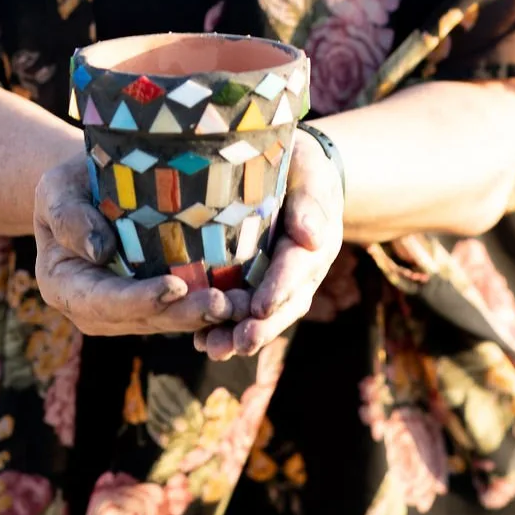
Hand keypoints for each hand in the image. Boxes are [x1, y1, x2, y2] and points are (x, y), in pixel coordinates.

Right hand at [34, 155, 245, 334]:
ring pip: (163, 321)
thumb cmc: (70, 182)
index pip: (101, 300)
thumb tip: (99, 251)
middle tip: (222, 304)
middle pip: (139, 318)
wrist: (86, 186)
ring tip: (240, 305)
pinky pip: (176, 311)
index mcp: (62, 284)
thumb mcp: (57, 189)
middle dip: (181, 314)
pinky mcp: (148, 302)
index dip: (139, 298)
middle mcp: (90, 307)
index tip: (175, 287)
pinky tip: (239, 300)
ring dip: (201, 317)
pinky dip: (205, 309)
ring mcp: (120, 310)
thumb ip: (69, 216)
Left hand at [193, 127, 344, 360]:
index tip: (262, 306)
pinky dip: (223, 326)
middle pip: (283, 305)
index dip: (280, 288)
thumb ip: (311, 200)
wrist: (292, 169)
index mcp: (314, 245)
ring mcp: (277, 280)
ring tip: (211, 348)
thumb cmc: (301, 166)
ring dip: (238, 334)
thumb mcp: (309, 172)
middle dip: (261, 327)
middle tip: (237, 343)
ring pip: (262, 315)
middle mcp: (298, 271)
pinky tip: (199, 339)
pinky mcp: (254, 282)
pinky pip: (243, 309)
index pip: (297, 269)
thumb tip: (311, 236)